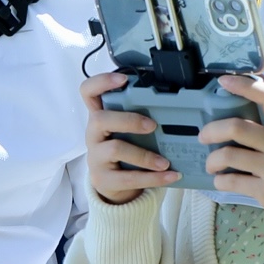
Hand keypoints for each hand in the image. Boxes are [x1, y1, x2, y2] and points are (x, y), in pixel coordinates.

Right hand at [82, 73, 173, 204]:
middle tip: (153, 125)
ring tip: (165, 162)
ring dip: (144, 155)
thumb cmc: (124, 151)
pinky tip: (170, 176)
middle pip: (100, 119)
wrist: (113, 185)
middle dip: (128, 120)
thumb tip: (175, 108)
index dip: (102, 82)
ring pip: (115, 149)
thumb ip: (139, 118)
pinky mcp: (102, 178)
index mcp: (99, 117)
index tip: (123, 79)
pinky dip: (152, 178)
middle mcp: (93, 134)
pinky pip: (128, 178)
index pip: (88, 92)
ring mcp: (95, 157)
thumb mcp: (126, 131)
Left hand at [204, 74, 263, 234]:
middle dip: (212, 130)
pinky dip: (220, 181)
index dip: (245, 85)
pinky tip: (221, 180)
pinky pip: (232, 180)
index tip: (224, 80)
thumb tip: (255, 80)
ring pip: (230, 155)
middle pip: (238, 127)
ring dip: (213, 160)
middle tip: (203, 136)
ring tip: (212, 164)